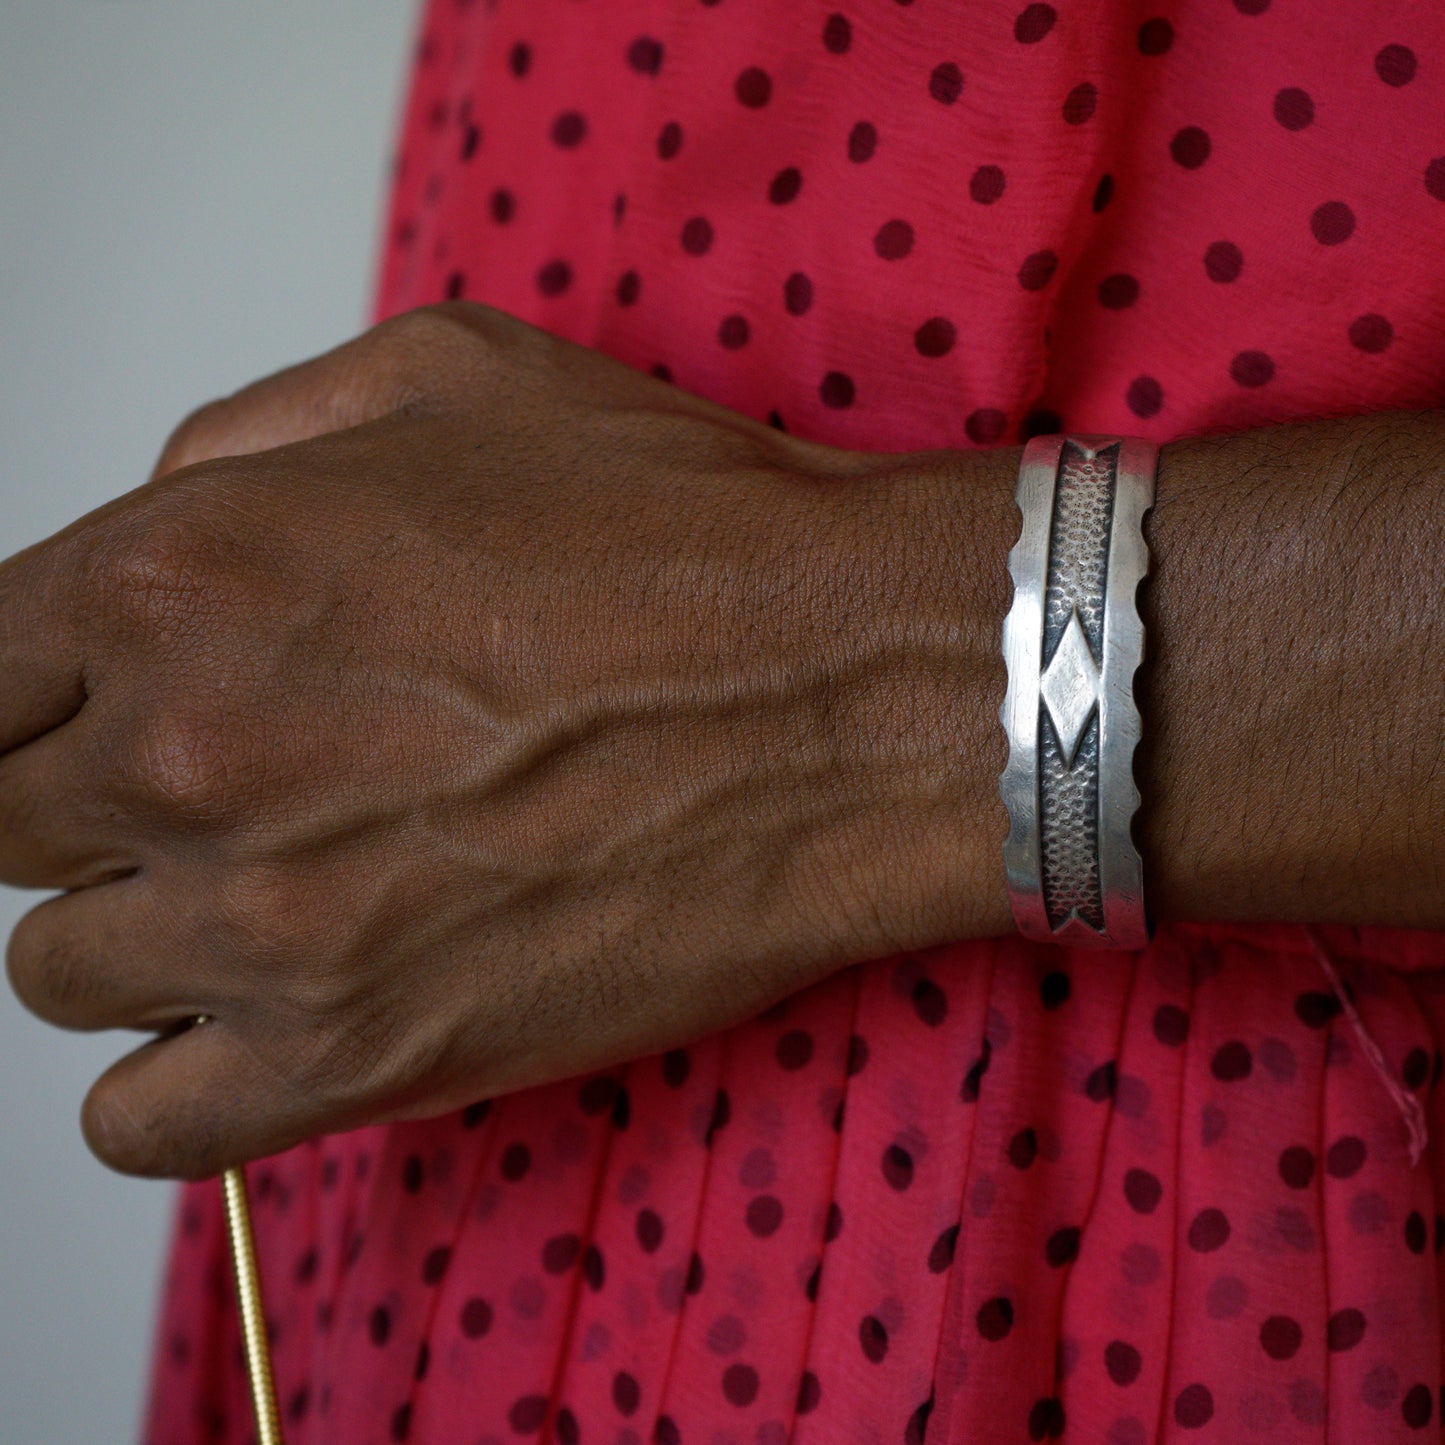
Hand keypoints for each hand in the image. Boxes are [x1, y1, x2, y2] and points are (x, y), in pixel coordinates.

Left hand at [2, 303, 1014, 1177]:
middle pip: (3, 822)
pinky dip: (171, 1084)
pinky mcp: (359, 1062)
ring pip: (60, 973)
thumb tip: (158, 499)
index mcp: (185, 574)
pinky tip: (259, 1023)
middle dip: (91, 803)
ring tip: (271, 897)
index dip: (26, 692)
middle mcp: (190, 752)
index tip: (89, 712)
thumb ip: (250, 428)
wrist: (859, 691)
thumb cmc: (685, 535)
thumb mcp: (458, 378)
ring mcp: (267, 926)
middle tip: (222, 788)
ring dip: (141, 933)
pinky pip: (139, 1126)